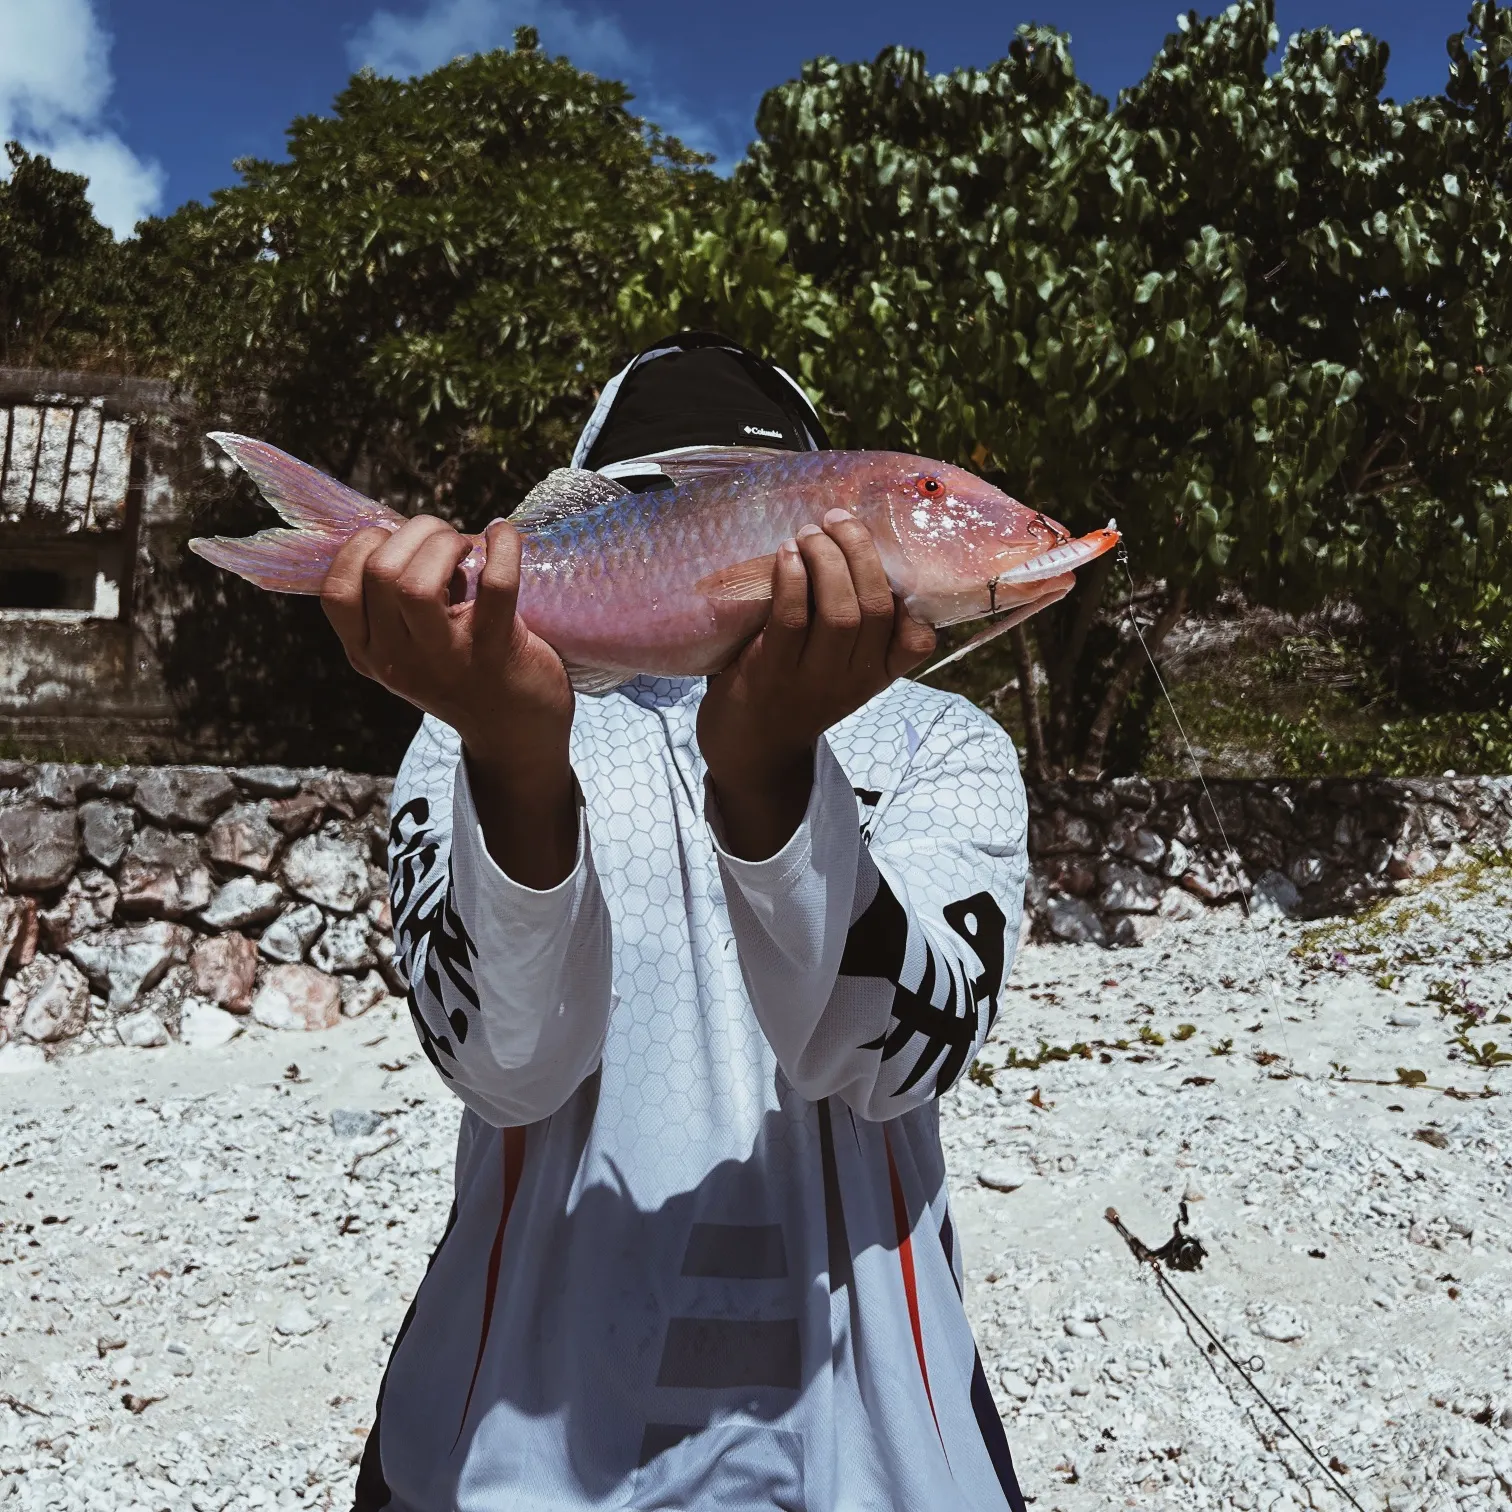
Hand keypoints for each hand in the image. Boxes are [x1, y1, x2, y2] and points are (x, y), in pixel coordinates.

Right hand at [321, 516, 577, 887]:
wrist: (516, 734)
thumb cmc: (464, 673)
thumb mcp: (409, 649)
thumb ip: (393, 604)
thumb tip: (403, 532)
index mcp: (368, 653)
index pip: (336, 591)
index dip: (362, 547)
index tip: (397, 542)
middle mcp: (397, 660)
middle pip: (380, 572)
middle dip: (413, 532)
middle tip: (443, 538)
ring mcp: (445, 660)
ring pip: (417, 583)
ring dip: (444, 543)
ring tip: (465, 546)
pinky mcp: (496, 652)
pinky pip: (495, 586)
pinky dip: (502, 548)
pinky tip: (504, 536)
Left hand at [698, 509, 935, 859]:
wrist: (750, 751)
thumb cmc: (793, 691)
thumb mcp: (840, 669)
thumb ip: (854, 626)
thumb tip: (849, 543)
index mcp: (878, 675)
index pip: (918, 640)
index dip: (911, 596)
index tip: (886, 557)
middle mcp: (854, 679)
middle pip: (876, 606)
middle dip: (860, 551)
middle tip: (836, 521)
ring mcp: (815, 679)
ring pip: (841, 611)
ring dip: (826, 559)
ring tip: (809, 534)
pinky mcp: (772, 674)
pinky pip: (792, 619)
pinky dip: (793, 579)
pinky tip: (787, 555)